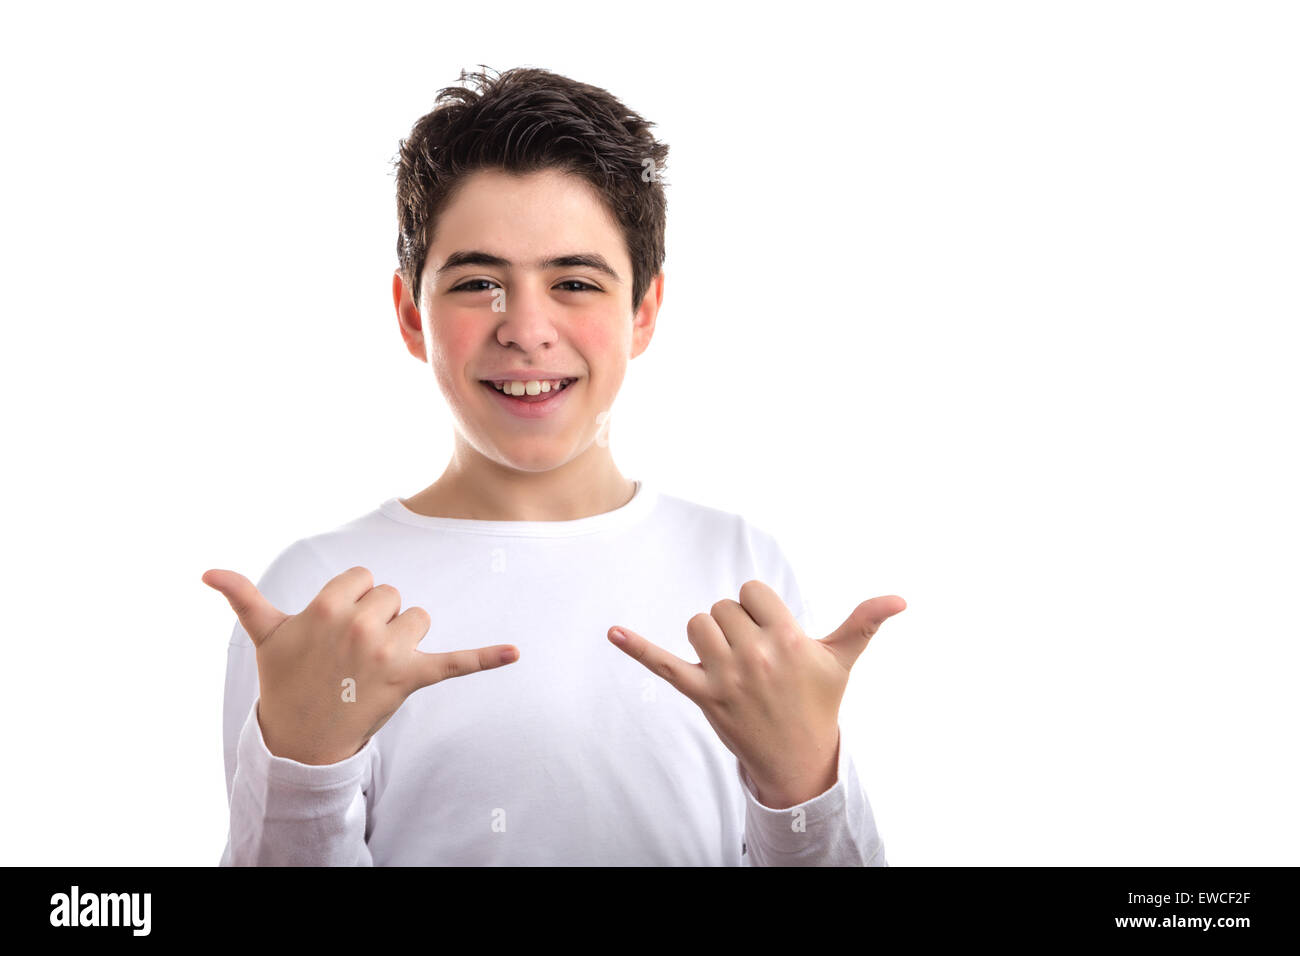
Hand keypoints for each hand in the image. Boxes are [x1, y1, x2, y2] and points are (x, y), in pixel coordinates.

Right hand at [203, 565, 518, 764]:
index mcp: (328, 606)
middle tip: (349, 654)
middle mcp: (359, 625)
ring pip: (416, 618)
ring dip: (401, 637)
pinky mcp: (412, 677)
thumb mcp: (264, 636)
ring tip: (372, 666)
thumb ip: (243, 598)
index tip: (332, 630)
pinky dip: (486, 658)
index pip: (362, 578)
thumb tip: (206, 572)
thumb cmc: (286, 679)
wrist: (301, 736)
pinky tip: (516, 652)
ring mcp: (387, 653)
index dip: (349, 601)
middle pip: (390, 596)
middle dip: (374, 619)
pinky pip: (455, 662)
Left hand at [608, 581, 904, 807]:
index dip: (759, 607)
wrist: (797, 758)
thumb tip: (901, 599)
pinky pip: (663, 664)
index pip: (752, 590)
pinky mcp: (702, 695)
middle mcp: (756, 656)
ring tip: (732, 660)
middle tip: (756, 655)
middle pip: (723, 607)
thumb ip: (864, 622)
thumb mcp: (842, 660)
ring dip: (710, 636)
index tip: (773, 632)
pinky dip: (636, 647)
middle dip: (736, 623)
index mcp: (790, 640)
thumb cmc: (818, 701)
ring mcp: (727, 676)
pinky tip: (612, 632)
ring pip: (699, 624)